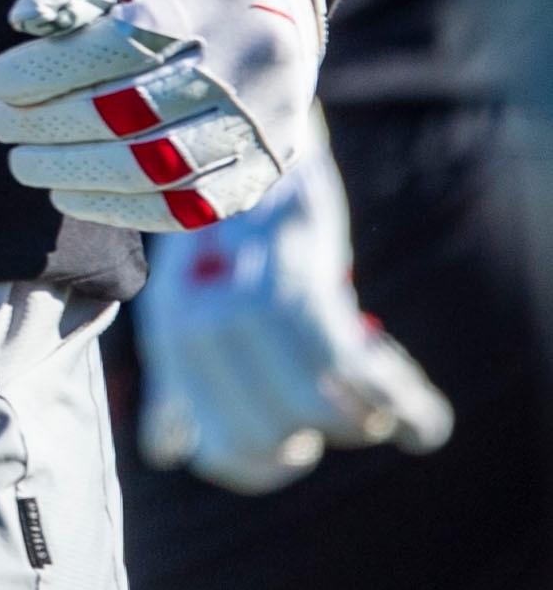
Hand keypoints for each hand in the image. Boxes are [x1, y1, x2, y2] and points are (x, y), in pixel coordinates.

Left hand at [0, 0, 323, 230]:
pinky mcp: (267, 169)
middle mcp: (253, 65)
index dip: (50, 70)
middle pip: (132, 111)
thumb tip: (22, 20)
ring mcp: (267, 124)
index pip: (121, 46)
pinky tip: (67, 193)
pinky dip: (119, 208)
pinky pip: (189, 208)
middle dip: (49, 123)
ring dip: (74, 172)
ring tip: (22, 161)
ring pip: (156, 167)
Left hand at [136, 110, 453, 492]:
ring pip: (319, 411)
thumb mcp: (184, 298)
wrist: (237, 125)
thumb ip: (177, 379)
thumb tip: (165, 449)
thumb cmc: (218, 223)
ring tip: (382, 395)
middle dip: (312, 438)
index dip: (266, 464)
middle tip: (336, 406)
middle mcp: (199, 323)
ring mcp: (248, 298)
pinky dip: (400, 402)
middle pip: (272, 442)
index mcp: (172, 336)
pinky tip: (423, 423)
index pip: (223, 453)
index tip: (294, 441)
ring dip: (365, 417)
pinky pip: (353, 368)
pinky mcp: (302, 268)